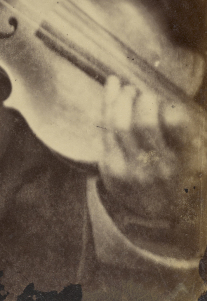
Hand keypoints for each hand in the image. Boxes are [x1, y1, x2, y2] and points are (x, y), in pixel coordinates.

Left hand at [99, 76, 205, 224]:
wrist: (159, 216)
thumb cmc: (180, 178)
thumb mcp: (195, 162)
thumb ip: (185, 134)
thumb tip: (170, 107)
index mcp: (186, 163)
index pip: (176, 125)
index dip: (169, 108)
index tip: (167, 104)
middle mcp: (159, 168)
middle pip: (143, 122)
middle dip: (142, 100)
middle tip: (145, 94)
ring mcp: (132, 169)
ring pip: (119, 123)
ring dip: (122, 97)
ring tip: (128, 89)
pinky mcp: (112, 167)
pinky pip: (105, 129)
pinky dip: (108, 102)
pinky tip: (112, 85)